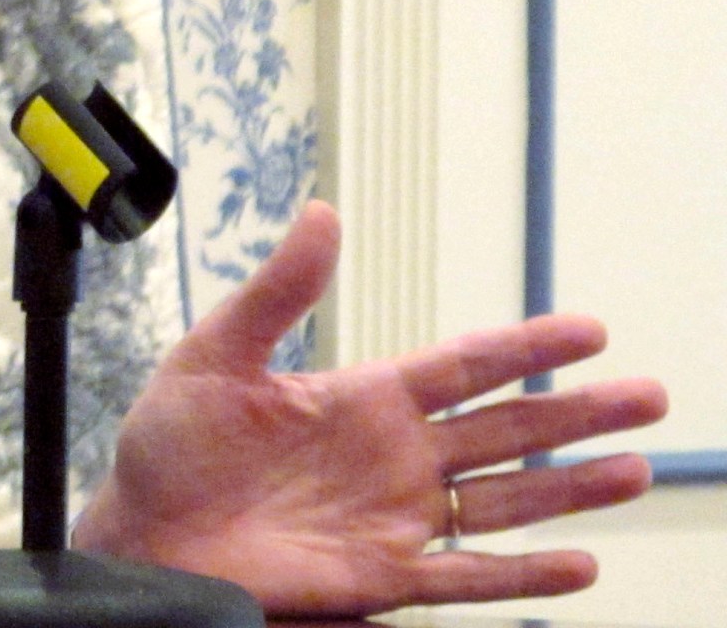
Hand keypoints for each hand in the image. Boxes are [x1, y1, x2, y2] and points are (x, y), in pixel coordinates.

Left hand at [72, 201, 667, 616]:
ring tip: (634, 469)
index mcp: (361, 398)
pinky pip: (467, 575)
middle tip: (648, 394)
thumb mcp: (215, 355)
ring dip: (570, 489)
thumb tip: (322, 213)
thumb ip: (276, 292)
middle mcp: (393, 456)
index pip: (463, 365)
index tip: (589, 329)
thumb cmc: (169, 448)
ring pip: (504, 501)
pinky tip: (579, 566)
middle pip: (506, 429)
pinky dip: (522, 576)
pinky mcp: (381, 575)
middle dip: (576, 412)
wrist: (141, 534)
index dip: (525, 348)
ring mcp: (394, 516)